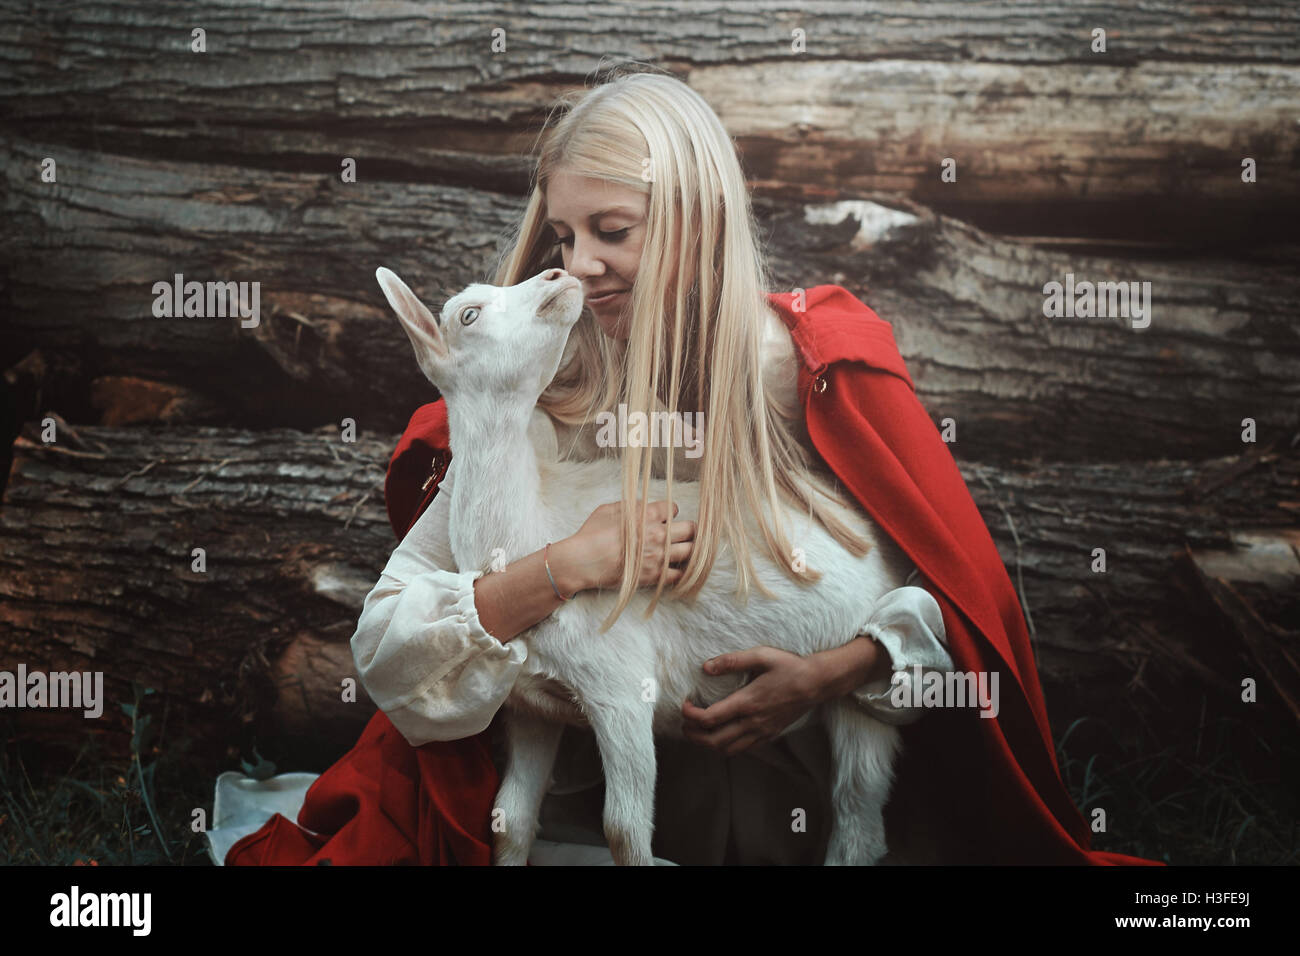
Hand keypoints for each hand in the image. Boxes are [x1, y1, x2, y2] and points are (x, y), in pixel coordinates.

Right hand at [562, 499, 695, 591]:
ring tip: (684, 550)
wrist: (584, 561)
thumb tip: (646, 506)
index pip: (674, 508)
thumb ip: (632, 505)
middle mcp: (658, 534)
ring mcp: (658, 556)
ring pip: (690, 551)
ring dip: (689, 549)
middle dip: (688, 529)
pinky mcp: (654, 576)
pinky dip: (681, 572)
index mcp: (648, 515)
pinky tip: (677, 568)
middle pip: (690, 529)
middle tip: (683, 533)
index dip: (670, 512)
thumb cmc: (592, 533)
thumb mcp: (609, 509)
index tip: (665, 517)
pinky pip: (679, 575)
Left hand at [680, 646, 827, 755]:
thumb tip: (706, 667)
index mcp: (747, 702)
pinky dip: (727, 746)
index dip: (690, 715)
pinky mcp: (770, 735)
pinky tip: (723, 734)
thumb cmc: (789, 667)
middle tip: (684, 724)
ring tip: (699, 732)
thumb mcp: (761, 655)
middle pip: (713, 741)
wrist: (817, 683)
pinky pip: (743, 749)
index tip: (685, 705)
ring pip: (728, 750)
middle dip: (693, 735)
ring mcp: (762, 731)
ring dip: (708, 744)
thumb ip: (732, 660)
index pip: (709, 719)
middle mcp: (753, 722)